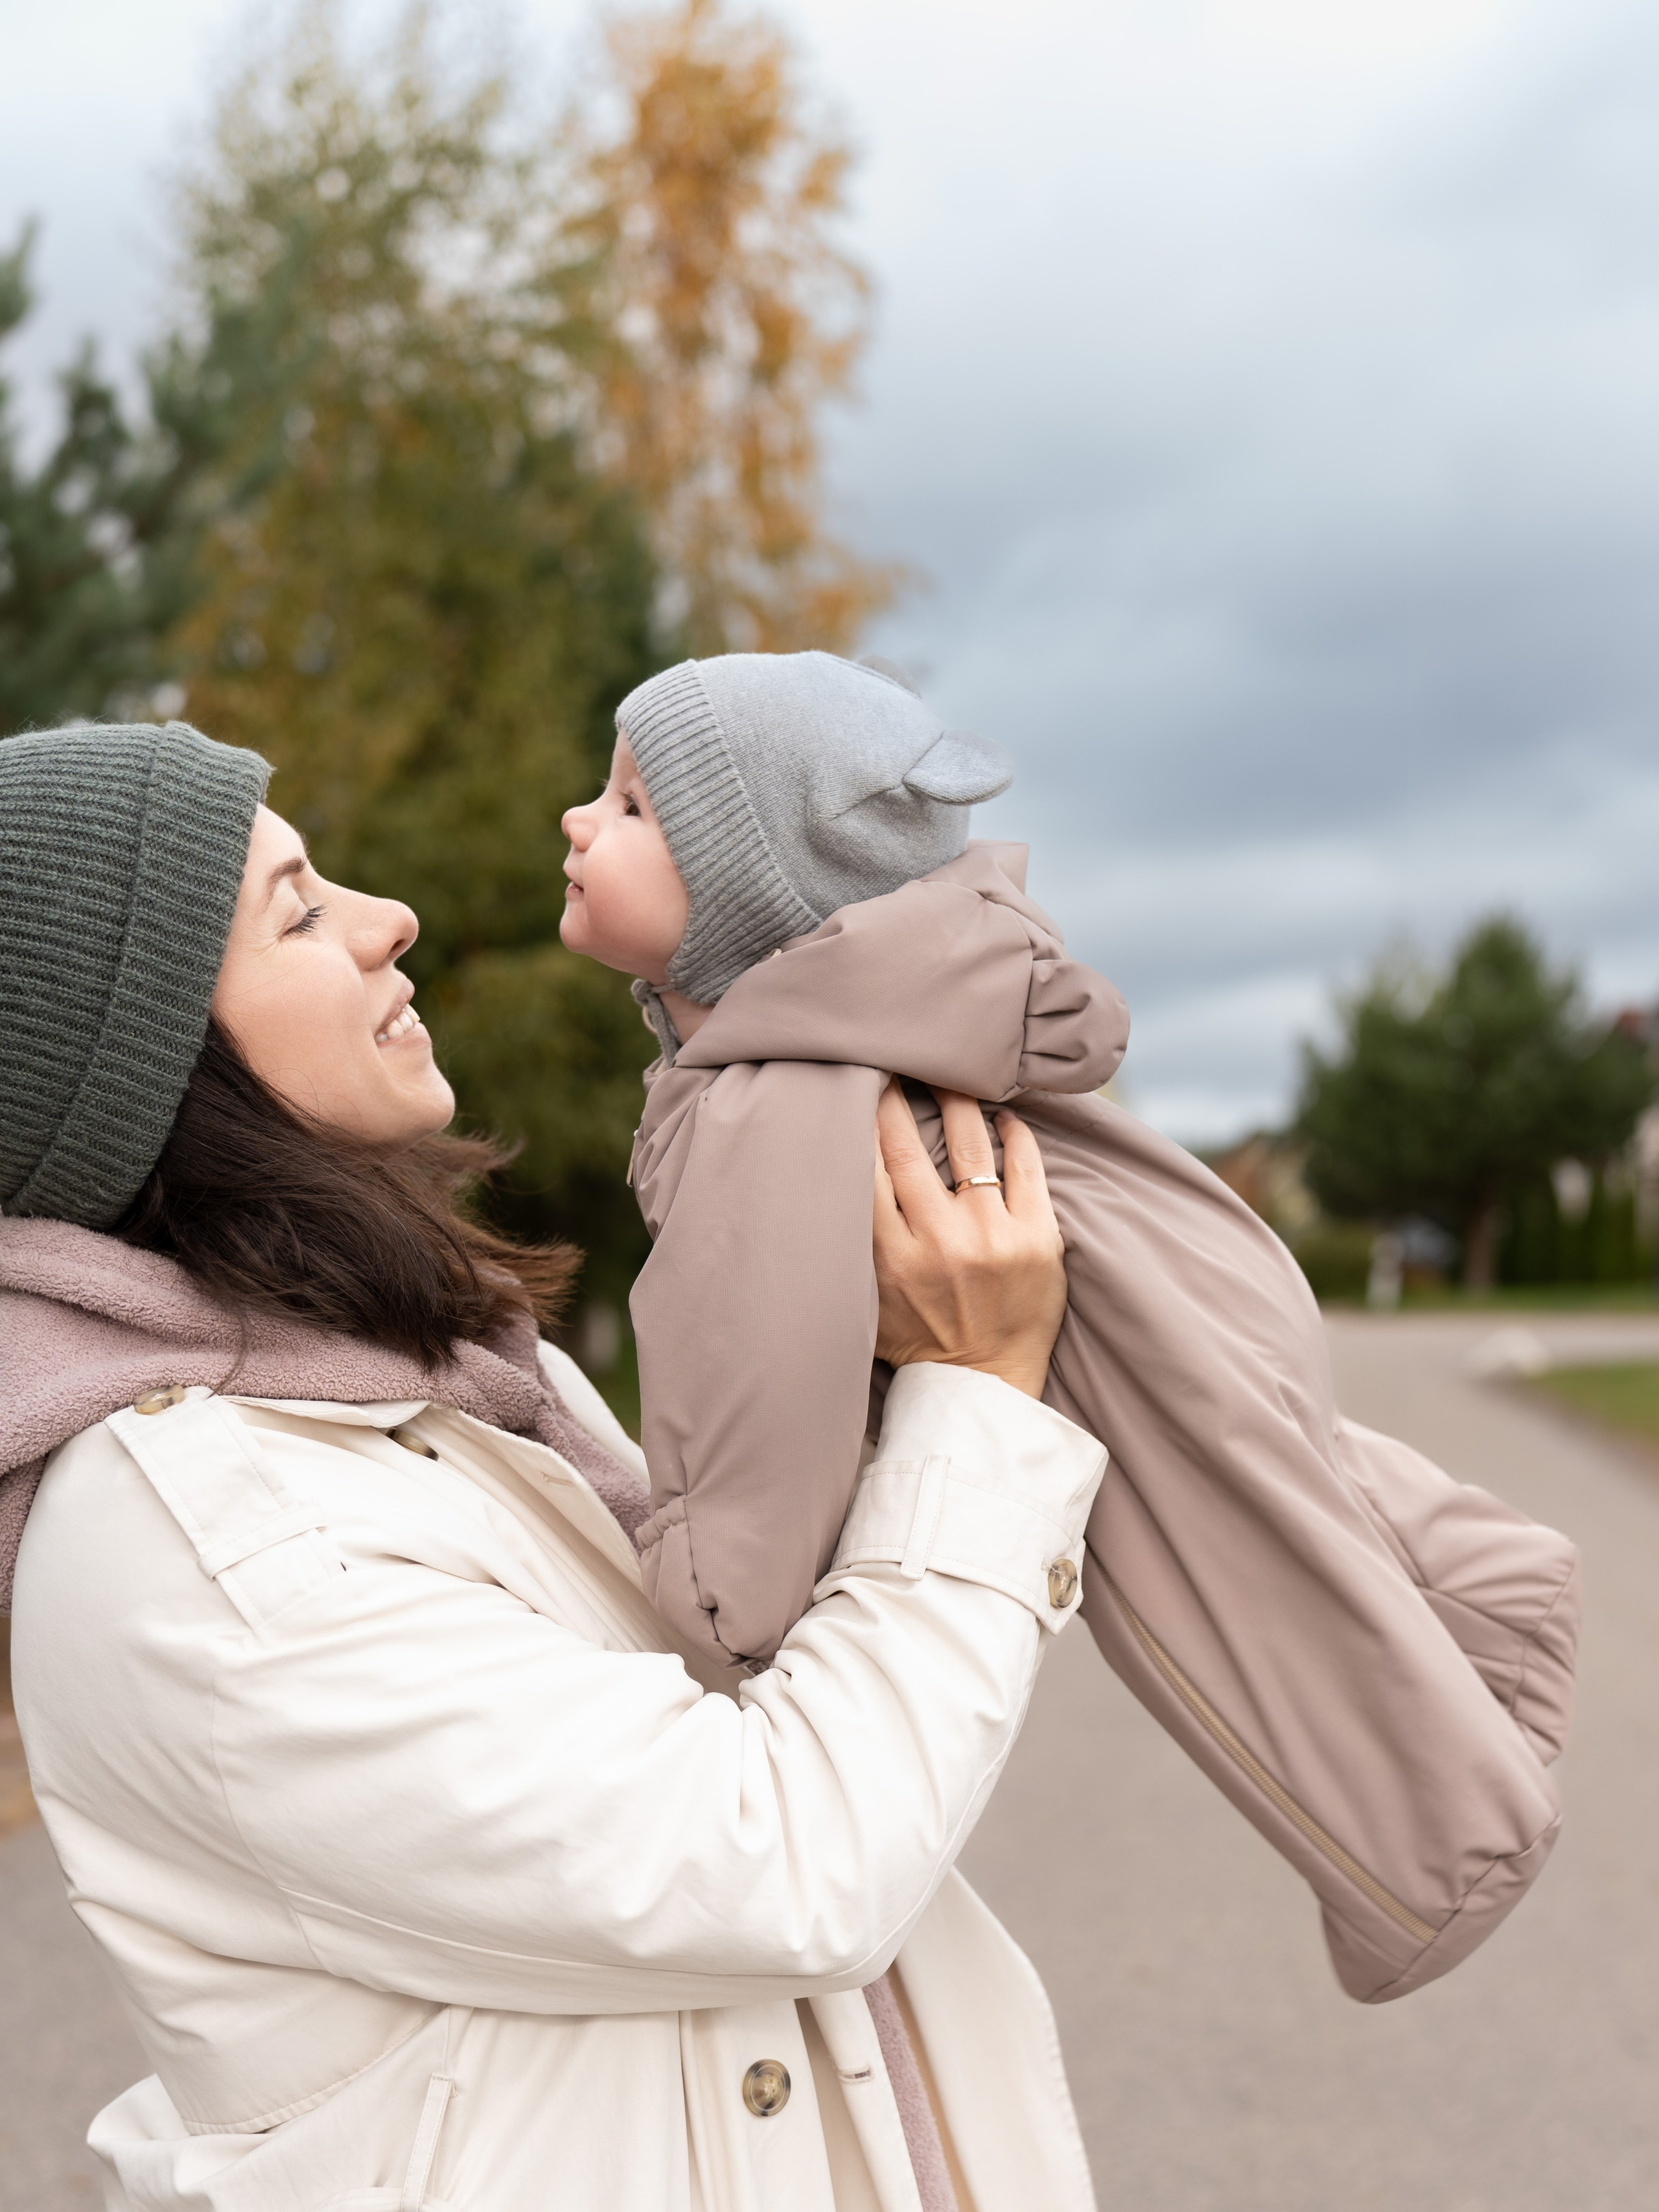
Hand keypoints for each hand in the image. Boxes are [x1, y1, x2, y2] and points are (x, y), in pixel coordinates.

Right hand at [872, 1082, 1067, 1398]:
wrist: (984, 1386)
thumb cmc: (917, 1339)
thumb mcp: (867, 1297)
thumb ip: (853, 1241)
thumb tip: (831, 1168)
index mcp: (889, 1256)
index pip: (865, 1166)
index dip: (858, 1115)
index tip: (856, 1080)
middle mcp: (938, 1241)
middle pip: (908, 1145)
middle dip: (897, 1094)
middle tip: (897, 1056)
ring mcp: (993, 1237)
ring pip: (971, 1143)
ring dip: (957, 1098)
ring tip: (952, 1071)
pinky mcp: (1039, 1239)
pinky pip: (1025, 1166)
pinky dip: (1013, 1133)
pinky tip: (1003, 1115)